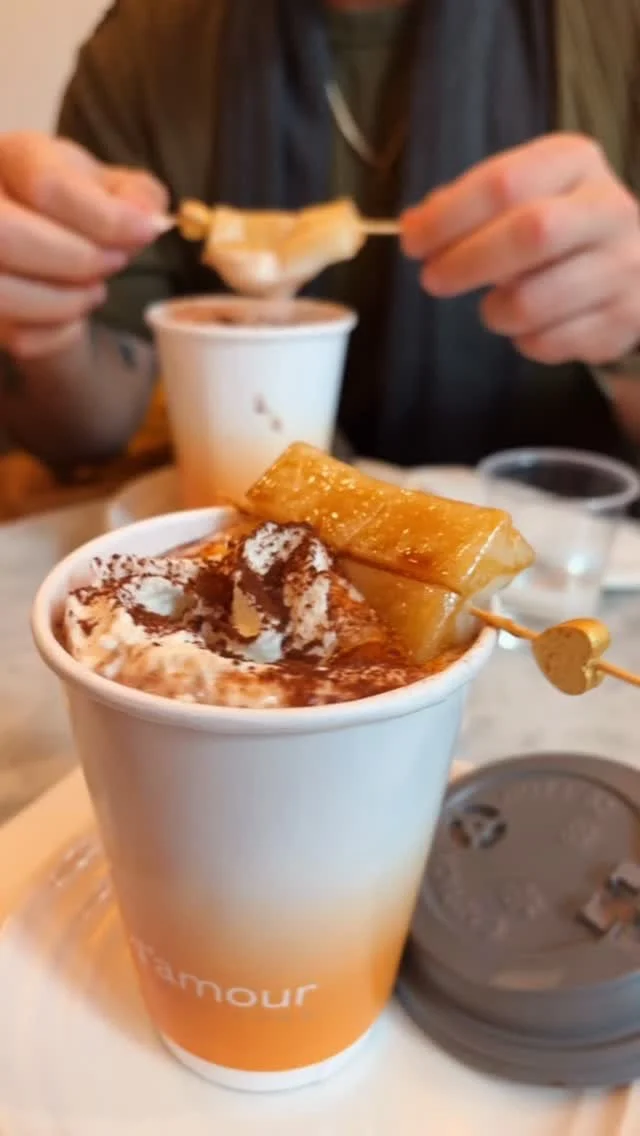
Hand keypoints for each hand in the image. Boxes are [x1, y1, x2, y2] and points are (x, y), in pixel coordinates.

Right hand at [0, 133, 168, 358]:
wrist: (50, 246)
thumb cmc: (79, 211)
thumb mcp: (115, 190)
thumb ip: (139, 195)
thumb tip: (145, 216)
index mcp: (13, 158)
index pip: (48, 186)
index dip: (104, 218)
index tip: (144, 232)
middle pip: (8, 237)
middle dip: (77, 260)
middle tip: (113, 263)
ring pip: (2, 292)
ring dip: (65, 301)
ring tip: (94, 290)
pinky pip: (18, 335)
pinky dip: (58, 332)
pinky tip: (70, 313)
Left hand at [401, 134, 639, 366]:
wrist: (636, 264)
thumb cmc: (559, 226)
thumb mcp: (520, 196)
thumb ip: (466, 205)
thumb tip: (415, 225)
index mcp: (575, 162)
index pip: (504, 182)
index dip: (448, 216)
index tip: (413, 242)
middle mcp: (608, 209)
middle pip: (529, 233)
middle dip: (466, 262)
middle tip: (433, 280)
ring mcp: (623, 266)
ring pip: (536, 300)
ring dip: (495, 311)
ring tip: (492, 306)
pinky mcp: (622, 319)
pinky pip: (551, 341)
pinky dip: (525, 340)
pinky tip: (529, 326)